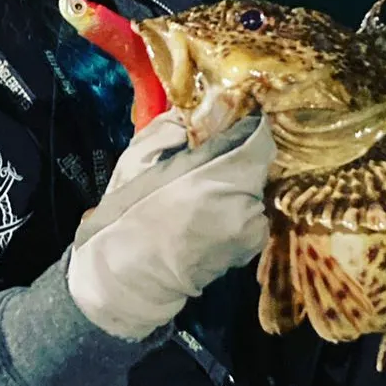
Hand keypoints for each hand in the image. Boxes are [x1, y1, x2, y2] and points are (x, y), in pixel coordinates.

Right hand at [67, 108, 274, 340]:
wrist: (128, 278)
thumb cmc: (127, 216)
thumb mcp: (136, 159)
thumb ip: (171, 128)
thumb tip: (201, 107)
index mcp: (217, 177)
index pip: (259, 137)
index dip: (244, 126)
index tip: (228, 124)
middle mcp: (245, 203)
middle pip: (256, 164)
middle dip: (235, 159)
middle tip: (205, 162)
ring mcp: (252, 230)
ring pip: (254, 190)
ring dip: (236, 186)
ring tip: (201, 194)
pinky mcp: (251, 248)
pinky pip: (252, 215)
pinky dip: (237, 210)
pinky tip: (208, 217)